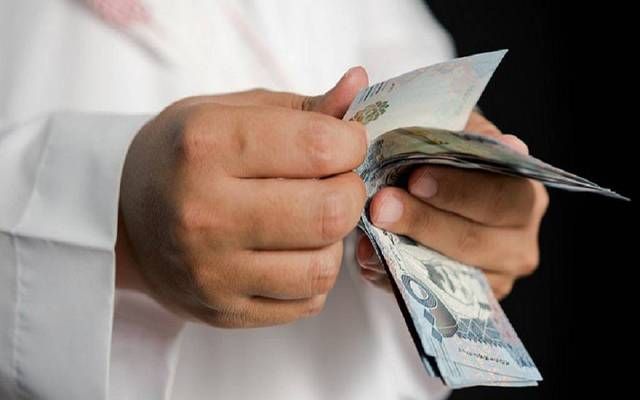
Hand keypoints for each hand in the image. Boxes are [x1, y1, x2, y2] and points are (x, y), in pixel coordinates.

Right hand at [118, 68, 368, 326]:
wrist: (123, 220)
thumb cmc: (182, 157)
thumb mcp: (229, 112)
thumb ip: (301, 106)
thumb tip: (359, 84)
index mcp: (205, 146)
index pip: (318, 147)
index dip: (351, 142)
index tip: (344, 142)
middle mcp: (204, 212)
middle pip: (329, 212)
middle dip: (350, 191)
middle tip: (334, 182)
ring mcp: (212, 270)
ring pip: (323, 267)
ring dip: (333, 239)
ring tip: (311, 219)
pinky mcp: (223, 310)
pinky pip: (307, 301)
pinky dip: (313, 274)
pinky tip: (291, 252)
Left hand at [356, 111, 548, 299]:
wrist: (428, 183)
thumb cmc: (433, 149)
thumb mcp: (428, 124)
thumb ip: (394, 109)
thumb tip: (356, 81)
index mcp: (519, 179)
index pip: (500, 188)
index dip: (459, 187)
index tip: (415, 177)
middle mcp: (517, 228)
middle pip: (477, 236)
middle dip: (425, 221)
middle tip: (380, 206)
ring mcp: (496, 268)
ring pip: (453, 270)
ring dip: (407, 251)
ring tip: (367, 235)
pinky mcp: (468, 297)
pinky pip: (431, 295)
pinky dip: (397, 278)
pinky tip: (368, 259)